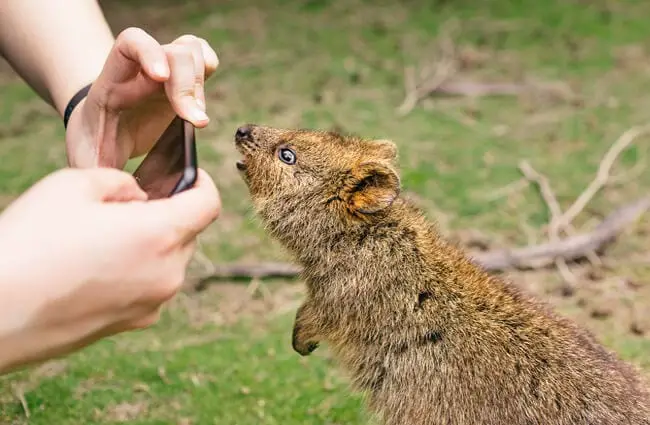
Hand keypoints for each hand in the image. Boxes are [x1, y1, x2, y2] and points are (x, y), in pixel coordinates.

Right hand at [0, 167, 219, 373]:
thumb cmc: (31, 241)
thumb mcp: (73, 184)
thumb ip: (121, 182)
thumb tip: (140, 196)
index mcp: (161, 234)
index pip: (209, 204)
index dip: (203, 183)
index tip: (190, 175)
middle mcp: (168, 273)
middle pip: (189, 233)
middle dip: (169, 213)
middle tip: (130, 204)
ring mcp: (152, 303)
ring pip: (169, 261)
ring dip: (152, 243)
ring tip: (105, 236)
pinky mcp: (133, 324)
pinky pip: (150, 286)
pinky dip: (138, 270)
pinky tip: (96, 266)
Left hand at [64, 27, 218, 168]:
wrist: (98, 132)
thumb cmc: (94, 145)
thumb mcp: (88, 160)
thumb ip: (99, 173)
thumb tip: (123, 195)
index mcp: (114, 81)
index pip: (131, 44)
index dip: (149, 53)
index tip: (160, 77)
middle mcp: (142, 70)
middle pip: (174, 52)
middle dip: (188, 86)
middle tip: (196, 123)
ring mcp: (165, 71)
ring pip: (192, 51)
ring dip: (200, 84)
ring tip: (197, 120)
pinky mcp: (182, 80)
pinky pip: (202, 56)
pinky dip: (210, 65)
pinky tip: (203, 98)